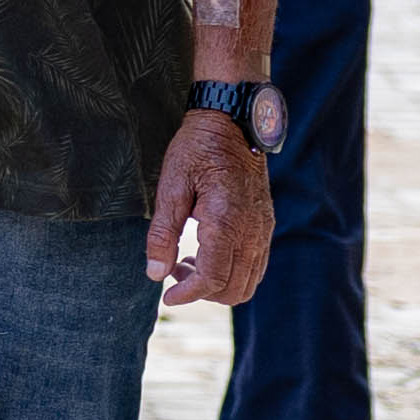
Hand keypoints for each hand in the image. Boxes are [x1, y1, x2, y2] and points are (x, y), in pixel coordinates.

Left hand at [150, 107, 274, 308]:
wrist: (232, 123)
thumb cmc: (197, 150)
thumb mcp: (170, 188)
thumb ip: (163, 234)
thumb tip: (155, 273)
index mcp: (227, 223)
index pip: (214, 279)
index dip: (188, 295)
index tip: (167, 296)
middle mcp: (252, 232)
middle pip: (235, 289)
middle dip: (202, 292)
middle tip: (173, 270)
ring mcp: (262, 229)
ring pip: (249, 282)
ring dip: (218, 285)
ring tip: (187, 263)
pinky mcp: (264, 225)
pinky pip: (255, 265)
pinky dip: (232, 272)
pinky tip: (206, 253)